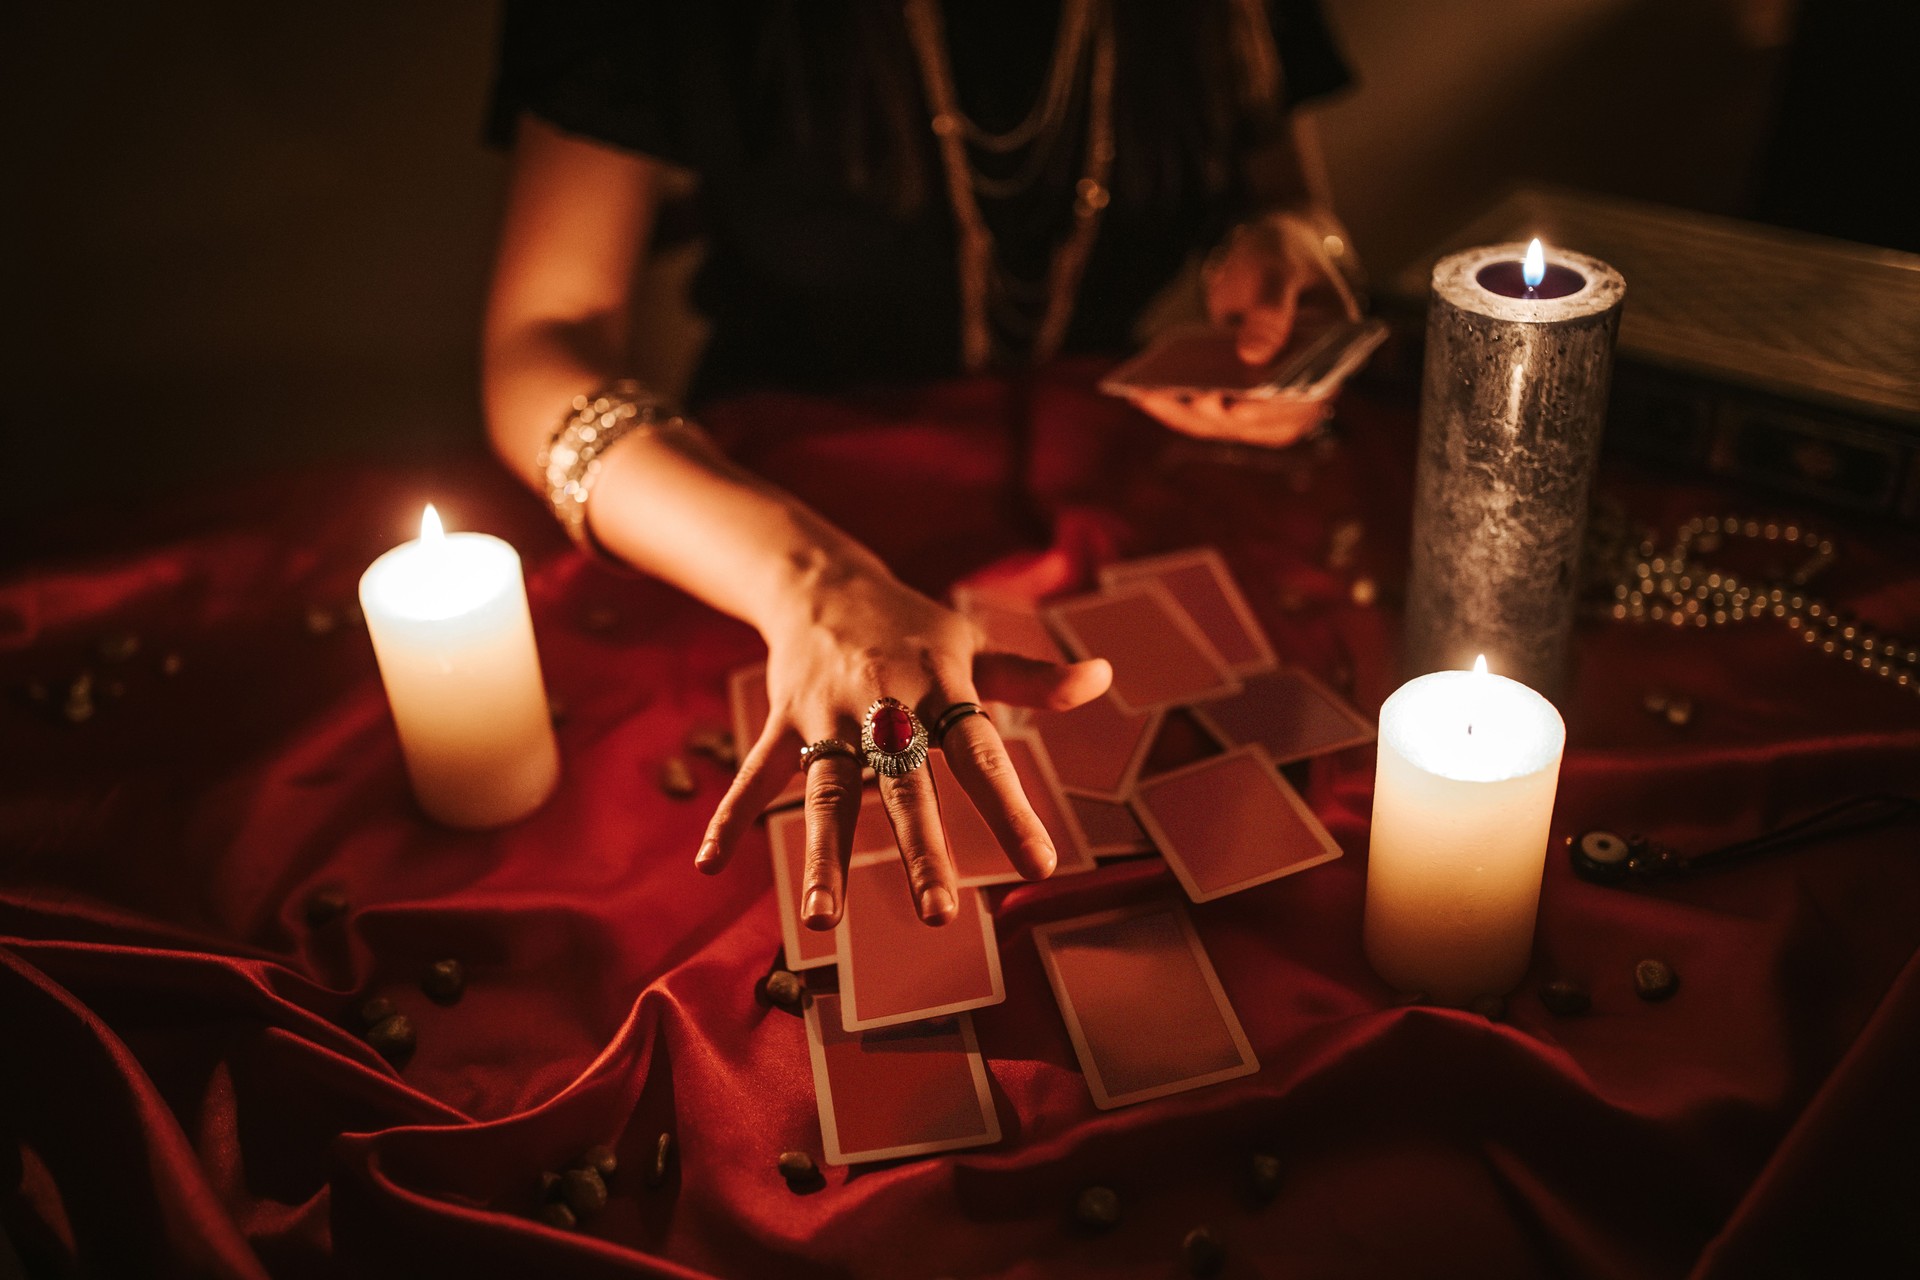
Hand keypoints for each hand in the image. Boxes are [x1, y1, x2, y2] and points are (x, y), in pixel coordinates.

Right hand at [693, 569, 1111, 927]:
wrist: (824, 580)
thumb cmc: (913, 627)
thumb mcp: (973, 645)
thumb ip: (1033, 677)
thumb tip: (1102, 678)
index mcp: (942, 688)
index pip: (984, 756)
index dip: (1011, 811)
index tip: (1041, 867)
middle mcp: (885, 707)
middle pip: (904, 786)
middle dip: (920, 849)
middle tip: (938, 914)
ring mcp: (828, 716)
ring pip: (827, 794)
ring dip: (823, 856)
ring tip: (822, 921)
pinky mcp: (784, 721)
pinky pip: (756, 776)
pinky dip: (731, 818)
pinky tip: (711, 868)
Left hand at [1128, 208, 1358, 447]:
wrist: (1267, 257)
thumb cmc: (1279, 255)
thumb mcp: (1275, 268)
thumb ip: (1271, 308)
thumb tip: (1254, 354)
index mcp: (1334, 351)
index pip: (1312, 393)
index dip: (1277, 407)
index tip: (1240, 406)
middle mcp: (1310, 382)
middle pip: (1272, 422)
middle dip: (1229, 416)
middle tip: (1195, 400)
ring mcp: (1276, 395)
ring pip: (1238, 425)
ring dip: (1195, 418)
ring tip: (1153, 397)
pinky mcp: (1244, 395)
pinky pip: (1214, 413)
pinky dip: (1179, 409)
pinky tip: (1144, 395)